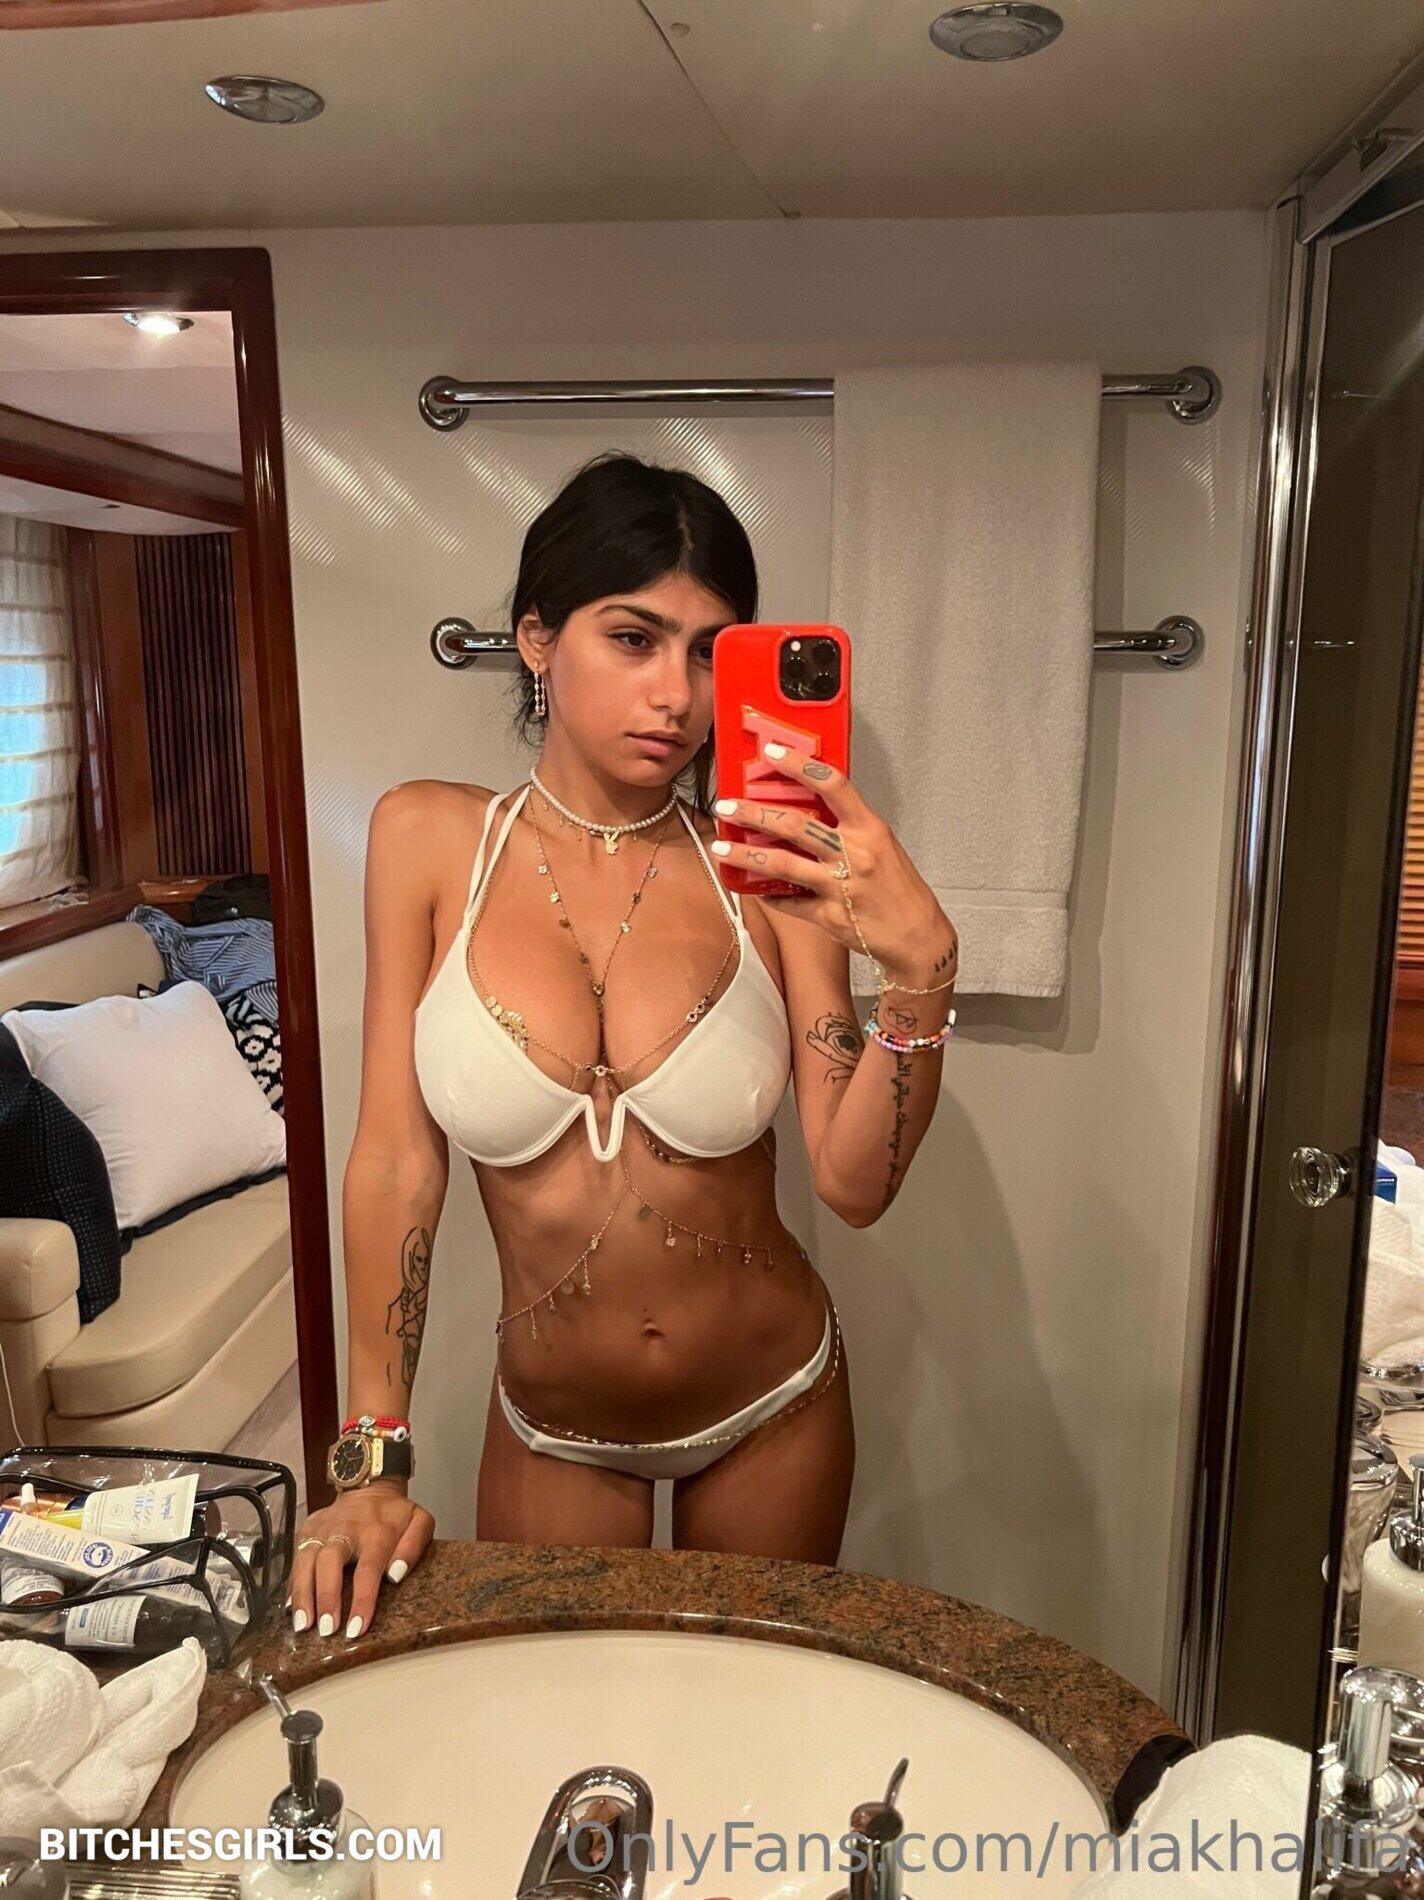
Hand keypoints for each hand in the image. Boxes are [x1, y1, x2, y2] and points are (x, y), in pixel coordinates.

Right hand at [287, 1479, 433, 1640]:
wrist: (368, 1485)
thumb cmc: (395, 1514)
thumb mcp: (419, 1521)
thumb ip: (414, 1546)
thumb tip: (395, 1575)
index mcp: (376, 1531)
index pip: (368, 1568)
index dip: (362, 1599)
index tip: (357, 1628)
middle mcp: (345, 1529)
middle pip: (329, 1561)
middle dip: (325, 1596)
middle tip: (326, 1630)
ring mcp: (322, 1528)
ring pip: (305, 1560)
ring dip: (303, 1595)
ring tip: (304, 1626)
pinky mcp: (306, 1530)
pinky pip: (296, 1559)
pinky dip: (293, 1585)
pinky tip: (293, 1609)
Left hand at [712, 741, 957, 987]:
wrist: (918, 936)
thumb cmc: (900, 887)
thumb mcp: (882, 844)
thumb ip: (849, 825)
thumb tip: (811, 804)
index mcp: (870, 829)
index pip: (833, 785)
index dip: (800, 765)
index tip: (772, 752)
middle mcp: (854, 854)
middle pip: (795, 824)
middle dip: (754, 812)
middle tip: (726, 806)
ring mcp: (840, 886)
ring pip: (782, 864)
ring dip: (745, 853)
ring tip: (721, 846)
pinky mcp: (829, 916)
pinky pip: (790, 902)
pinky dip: (768, 894)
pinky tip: (752, 887)